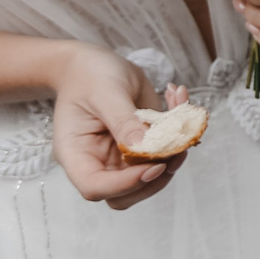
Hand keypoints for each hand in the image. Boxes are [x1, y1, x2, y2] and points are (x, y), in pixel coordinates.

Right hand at [51, 45, 175, 209]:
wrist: (91, 64)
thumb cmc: (88, 76)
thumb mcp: (104, 92)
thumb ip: (123, 120)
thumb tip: (143, 147)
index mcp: (77, 154)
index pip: (95, 187)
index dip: (127, 184)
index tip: (154, 165)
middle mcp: (98, 162)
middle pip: (126, 193)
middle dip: (157, 177)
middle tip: (177, 148)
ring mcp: (120, 157)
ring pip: (150, 178)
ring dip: (174, 156)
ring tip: (182, 120)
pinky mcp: (141, 147)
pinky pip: (164, 153)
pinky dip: (179, 133)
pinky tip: (178, 100)